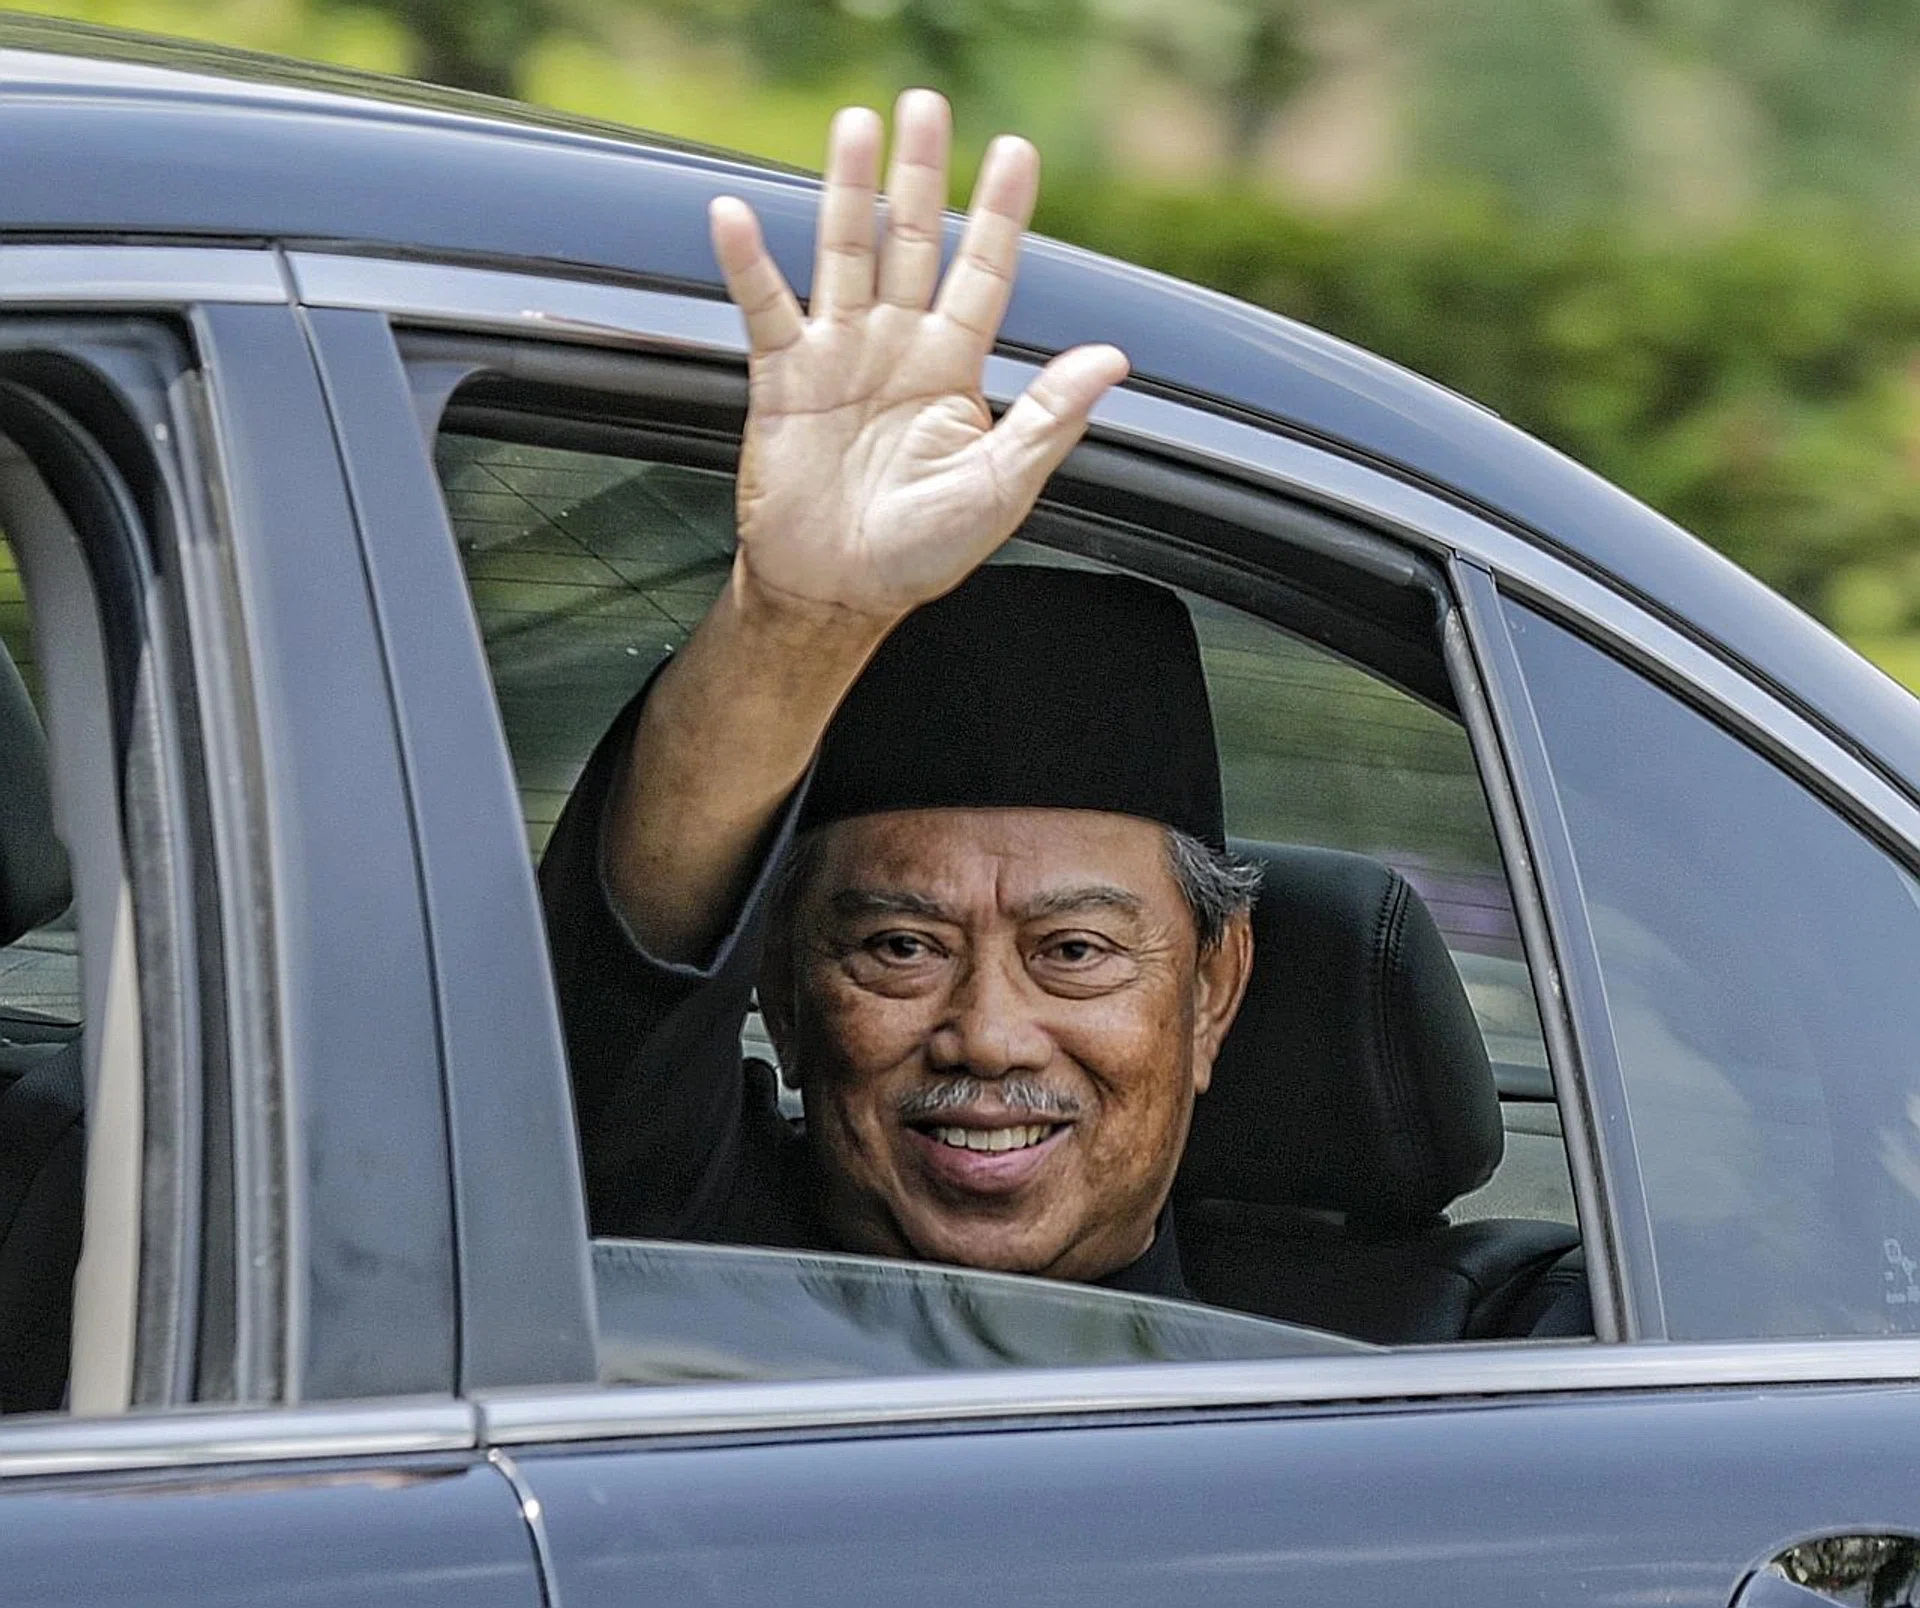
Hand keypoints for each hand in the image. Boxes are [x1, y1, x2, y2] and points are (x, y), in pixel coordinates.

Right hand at [709, 89, 1128, 626]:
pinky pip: (765, 308)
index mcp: (954, 371)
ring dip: (848, 190)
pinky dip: (749, 262)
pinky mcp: (782, 379)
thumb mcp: (1000, 488)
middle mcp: (897, 349)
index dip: (1000, 213)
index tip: (1017, 151)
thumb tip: (1113, 358)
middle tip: (926, 105)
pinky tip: (736, 213)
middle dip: (920, 174)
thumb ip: (1050, 418)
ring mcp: (838, 357)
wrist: (838, 591)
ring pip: (846, 253)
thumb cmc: (921, 551)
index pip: (983, 272)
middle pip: (911, 241)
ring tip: (856, 125)